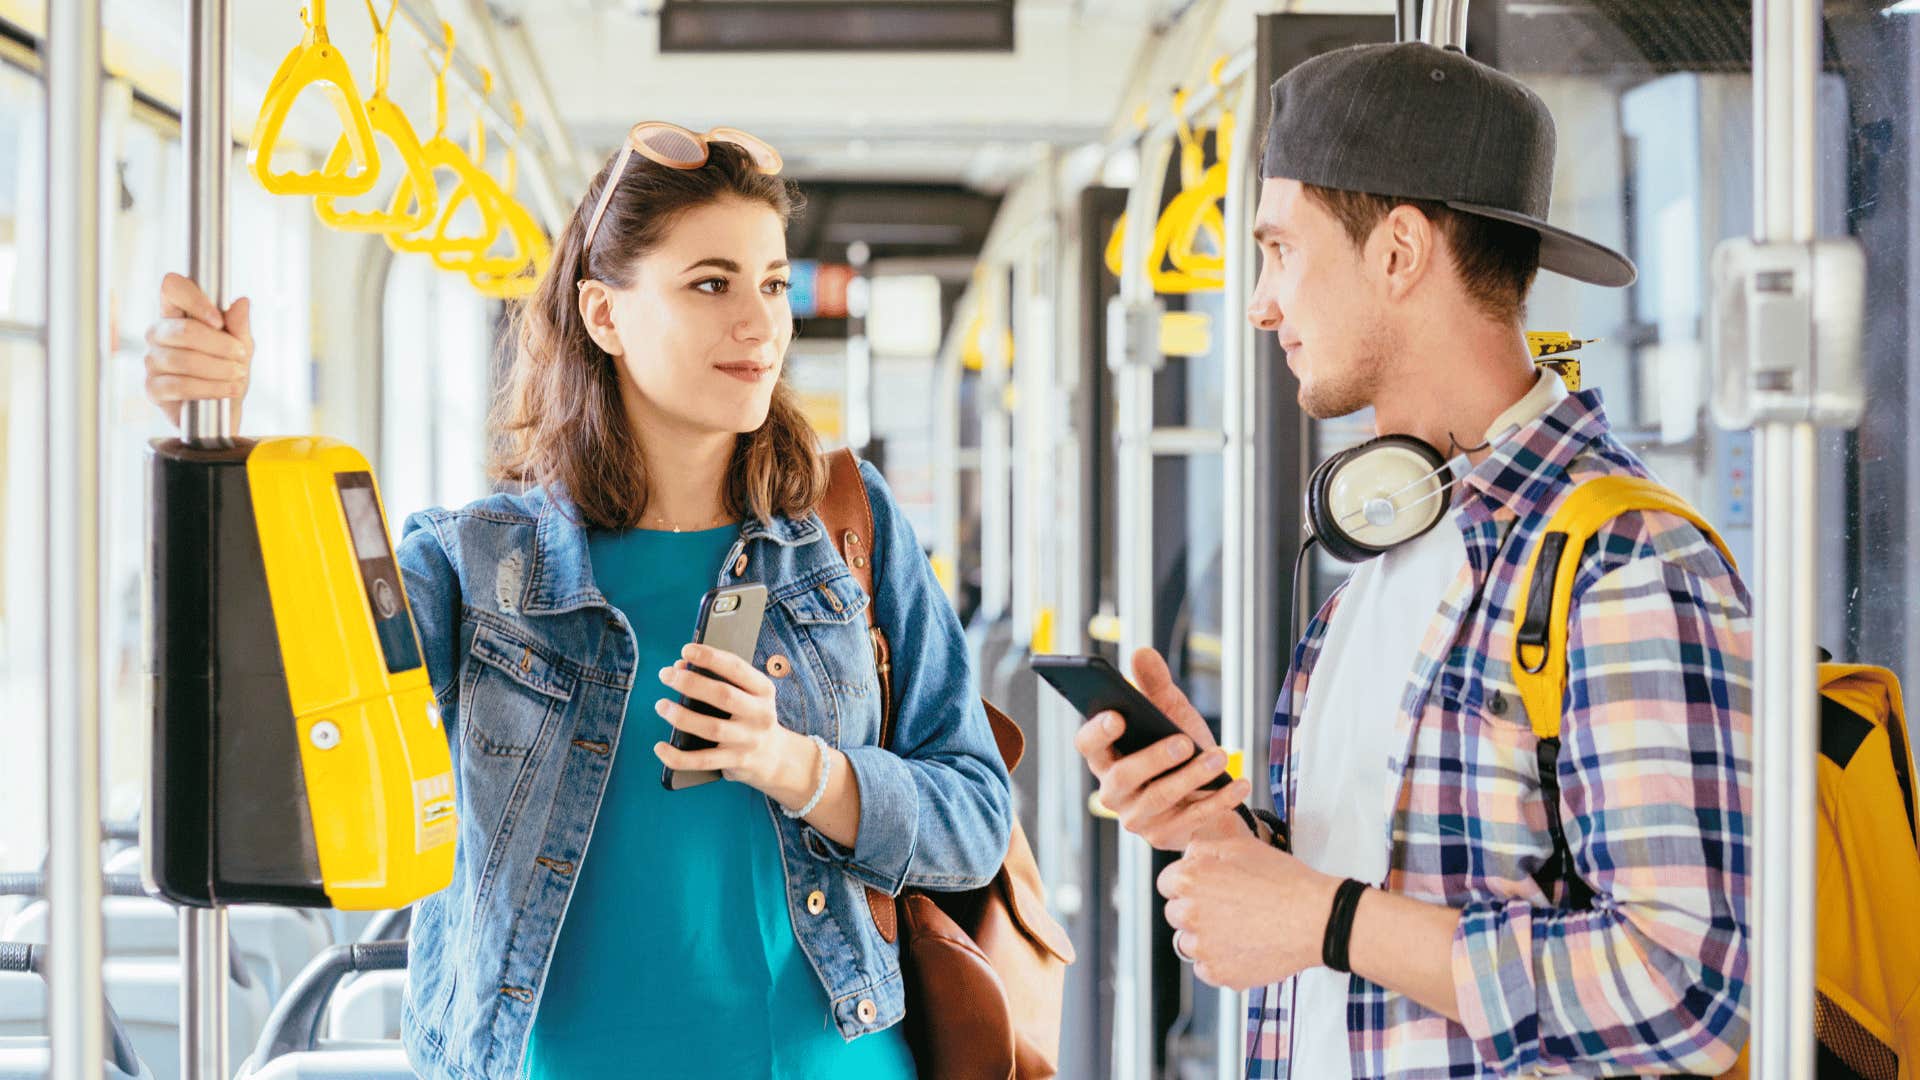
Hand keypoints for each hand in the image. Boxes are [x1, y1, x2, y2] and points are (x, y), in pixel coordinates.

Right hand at [144, 273, 252, 428]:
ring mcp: (152, 361)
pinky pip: (179, 385)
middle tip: (241, 357)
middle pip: (182, 330)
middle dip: (220, 345)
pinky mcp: (152, 389)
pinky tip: (228, 390)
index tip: (219, 321)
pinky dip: (209, 388)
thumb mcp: (242, 347)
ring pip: (182, 359)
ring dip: (219, 369)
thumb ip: (239, 326)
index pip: (172, 288)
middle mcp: (158, 334)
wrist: (225, 412)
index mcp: (177, 315)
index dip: (194, 298)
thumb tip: (241, 302)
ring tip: (238, 375)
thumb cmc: (229, 372)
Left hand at [652, 643, 809, 800]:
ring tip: (661, 705)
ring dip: (681, 716)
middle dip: (690, 683)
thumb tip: (680, 666)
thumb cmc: (749, 715)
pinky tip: (660, 747)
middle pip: (723, 696)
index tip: (686, 650)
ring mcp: (748, 740)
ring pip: (711, 728)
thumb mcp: (746, 693)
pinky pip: (702, 761)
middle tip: (665, 674)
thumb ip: (717, 678)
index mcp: (763, 690)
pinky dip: (678, 756)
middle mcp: (760, 714)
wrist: (774, 755)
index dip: (711, 657)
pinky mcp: (736, 762)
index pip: (737, 668)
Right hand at [1072, 647, 1250, 849]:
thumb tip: (1142, 652)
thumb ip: (1154, 686)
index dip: (1097, 732)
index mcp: (1106, 757)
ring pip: (1158, 799)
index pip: (1087, 745)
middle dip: (1154, 758)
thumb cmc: (1182, 751)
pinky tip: (1238, 782)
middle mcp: (1114, 791)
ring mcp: (1137, 818)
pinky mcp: (1165, 837)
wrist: (1210, 796)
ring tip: (1220, 757)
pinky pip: (1190, 820)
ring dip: (1191, 777)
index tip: (1117, 715)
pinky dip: (1218, 800)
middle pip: (1123, 776)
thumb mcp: (1171, 715)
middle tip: (1185, 741)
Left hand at [1158, 833, 1339, 989]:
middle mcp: (1190, 914)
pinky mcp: (1219, 973)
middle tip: (1227, 908)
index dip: (1188, 882)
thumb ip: (1204, 848)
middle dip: (1195, 909)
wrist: (1316, 919)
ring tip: (1238, 929)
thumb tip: (1188, 856)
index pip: (1167, 883)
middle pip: (1176, 913)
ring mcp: (1203, 948)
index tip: (1204, 887)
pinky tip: (1243, 947)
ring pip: (1188, 943)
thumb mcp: (1242, 846)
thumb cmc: (1285, 881)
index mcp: (1190, 880)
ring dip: (1205, 937)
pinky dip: (1220, 961)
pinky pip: (1206, 969)